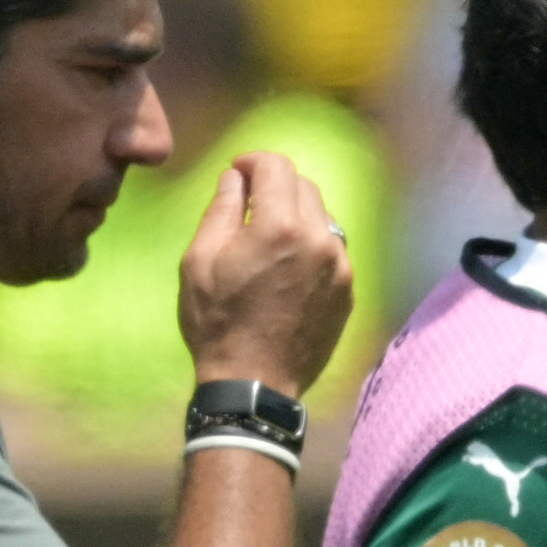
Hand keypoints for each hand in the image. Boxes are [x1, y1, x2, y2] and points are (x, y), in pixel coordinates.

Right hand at [173, 151, 354, 399]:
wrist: (255, 385)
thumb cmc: (218, 324)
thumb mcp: (199, 262)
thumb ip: (219, 210)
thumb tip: (234, 178)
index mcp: (278, 225)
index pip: (275, 167)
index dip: (253, 161)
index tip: (238, 171)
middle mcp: (318, 237)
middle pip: (303, 185)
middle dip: (276, 186)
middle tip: (251, 203)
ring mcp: (339, 264)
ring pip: (321, 216)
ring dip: (296, 215)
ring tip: (271, 238)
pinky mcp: (347, 289)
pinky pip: (331, 249)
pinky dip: (310, 246)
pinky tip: (289, 268)